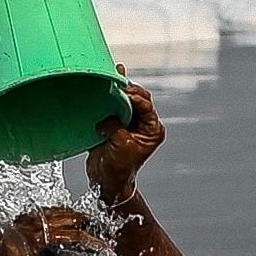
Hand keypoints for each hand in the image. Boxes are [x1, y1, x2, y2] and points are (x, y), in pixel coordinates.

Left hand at [0, 206, 99, 255]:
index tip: (103, 246)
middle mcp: (33, 224)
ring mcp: (25, 220)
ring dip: (68, 213)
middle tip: (95, 224)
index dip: (91, 240)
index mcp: (39, 235)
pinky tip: (52, 216)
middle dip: (82, 220)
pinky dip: (53, 212)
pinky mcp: (17, 221)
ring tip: (78, 216)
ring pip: (53, 212)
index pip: (73, 235)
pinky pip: (41, 212)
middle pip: (65, 217)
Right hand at [90, 80, 165, 197]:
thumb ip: (115, 125)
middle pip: (138, 99)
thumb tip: (106, 115)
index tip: (123, 89)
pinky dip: (108, 99)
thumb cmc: (119, 169)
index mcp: (152, 130)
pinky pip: (112, 108)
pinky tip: (104, 87)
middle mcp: (142, 125)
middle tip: (117, 80)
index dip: (135, 96)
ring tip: (113, 75)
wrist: (106, 181)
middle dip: (128, 89)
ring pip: (125, 101)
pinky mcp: (114, 125)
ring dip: (118, 90)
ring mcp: (128, 124)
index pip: (146, 106)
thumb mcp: (120, 144)